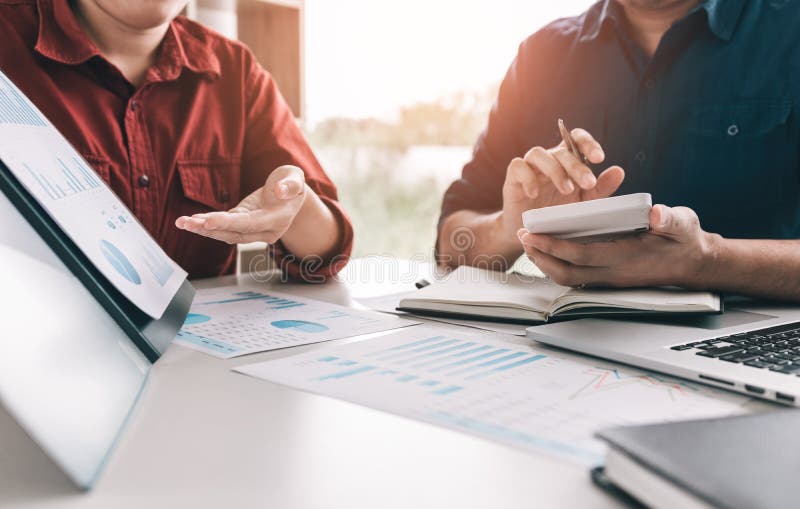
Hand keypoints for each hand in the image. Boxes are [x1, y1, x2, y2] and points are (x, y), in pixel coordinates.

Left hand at [175, 165, 306, 244]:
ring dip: (204, 229)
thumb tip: (279, 191)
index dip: (229, 223)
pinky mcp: (243, 224)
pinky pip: (224, 227)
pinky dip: (208, 224)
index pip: (250, 223)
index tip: (209, 221)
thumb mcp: (295, 179)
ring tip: (182, 222)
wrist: (292, 196)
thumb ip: (291, 184)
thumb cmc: (293, 184)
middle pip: (234, 233)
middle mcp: (265, 231)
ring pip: (226, 233)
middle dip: (209, 228)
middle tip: (186, 223)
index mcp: (277, 220)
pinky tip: (192, 220)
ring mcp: (253, 230)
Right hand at [498, 128, 624, 251]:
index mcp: (566, 160)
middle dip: (577, 166)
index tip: (600, 158)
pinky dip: (528, 178)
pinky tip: (535, 194)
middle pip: (561, 151)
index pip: (576, 139)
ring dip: (555, 170)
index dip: (588, 143)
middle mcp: (548, 159)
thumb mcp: (583, 203)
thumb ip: (600, 188)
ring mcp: (530, 166)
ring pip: (539, 153)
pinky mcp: (513, 177)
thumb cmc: (558, 213)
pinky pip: (518, 166)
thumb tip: (619, 171)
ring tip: (566, 190)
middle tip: (588, 183)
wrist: (532, 233)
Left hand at [517, 205, 720, 287]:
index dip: (553, 245)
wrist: (695, 263)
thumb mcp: (683, 224)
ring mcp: (610, 278)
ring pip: (569, 278)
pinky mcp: (609, 278)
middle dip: (540, 256)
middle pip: (566, 272)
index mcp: (626, 257)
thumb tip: (657, 215)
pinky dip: (558, 265)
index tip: (532, 232)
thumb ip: (670, 220)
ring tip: (529, 242)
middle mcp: (614, 273)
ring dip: (545, 262)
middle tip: (522, 236)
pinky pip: (576, 276)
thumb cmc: (685, 239)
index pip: (581, 254)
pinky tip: (548, 251)